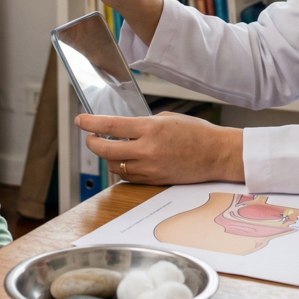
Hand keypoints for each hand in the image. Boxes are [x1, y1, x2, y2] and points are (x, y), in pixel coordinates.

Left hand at [75, 112, 244, 184]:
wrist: (217, 154)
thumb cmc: (197, 133)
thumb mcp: (168, 119)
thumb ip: (144, 124)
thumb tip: (125, 129)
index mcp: (150, 129)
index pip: (111, 126)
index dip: (91, 124)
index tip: (80, 120)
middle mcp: (147, 150)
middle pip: (106, 150)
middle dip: (93, 143)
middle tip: (90, 137)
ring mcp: (150, 168)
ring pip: (116, 166)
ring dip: (108, 157)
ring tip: (108, 148)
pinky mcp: (154, 180)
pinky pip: (129, 176)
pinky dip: (122, 168)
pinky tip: (124, 161)